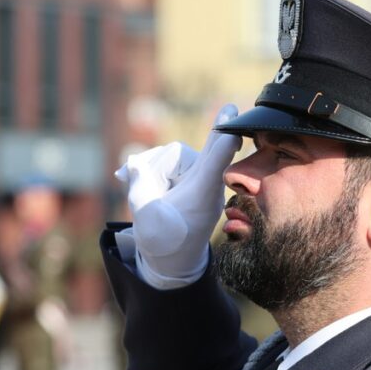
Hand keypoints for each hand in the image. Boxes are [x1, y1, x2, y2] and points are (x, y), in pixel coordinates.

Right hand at [115, 104, 241, 287]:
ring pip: (177, 158)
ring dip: (156, 169)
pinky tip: (138, 179)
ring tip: (146, 195)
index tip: (235, 121)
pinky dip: (158, 171)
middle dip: (211, 134)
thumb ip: (138, 183)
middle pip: (201, 152)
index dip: (224, 138)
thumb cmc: (162, 241)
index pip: (216, 161)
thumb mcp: (144, 214)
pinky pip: (176, 165)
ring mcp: (201, 183)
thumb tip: (135, 163)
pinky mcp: (194, 182)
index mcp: (202, 193)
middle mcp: (207, 185)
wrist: (173, 262)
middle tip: (230, 107)